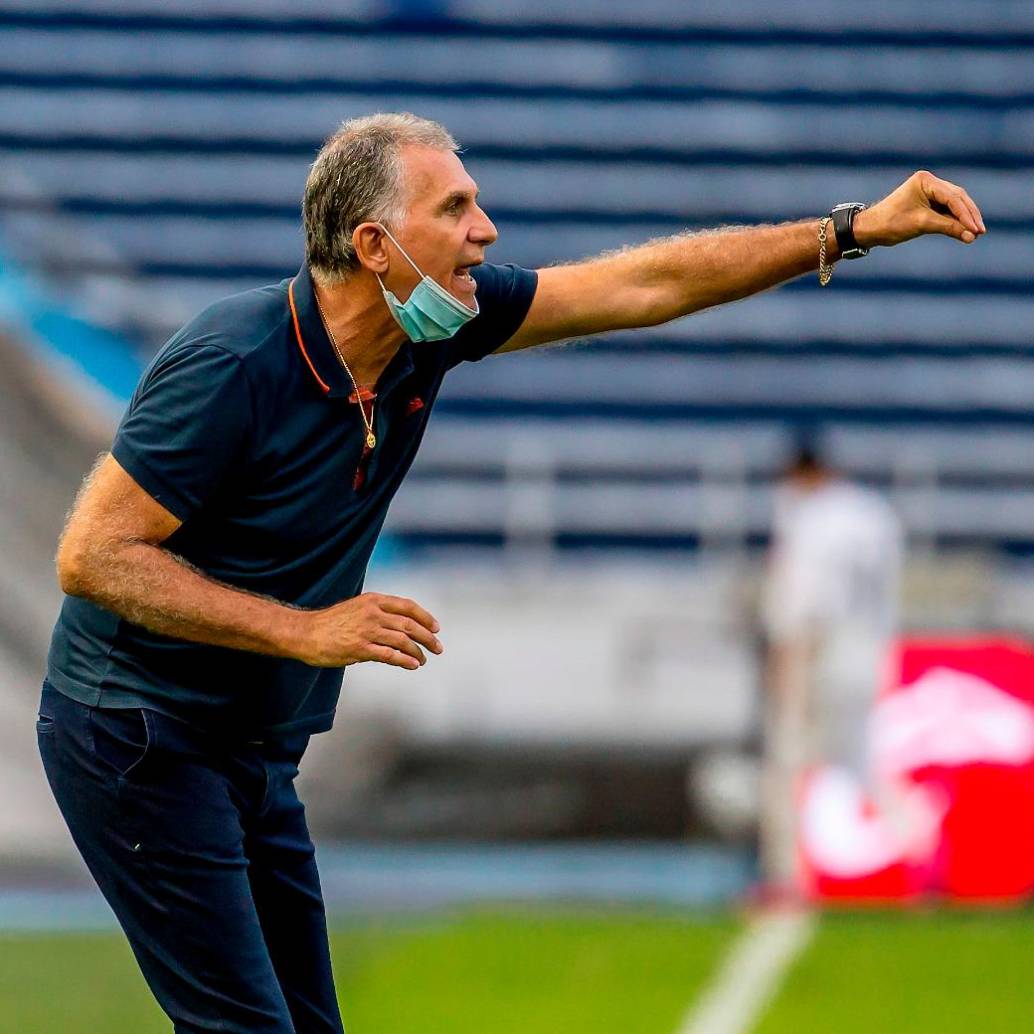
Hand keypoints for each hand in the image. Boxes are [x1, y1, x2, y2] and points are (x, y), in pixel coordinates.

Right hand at [298, 592, 442, 669]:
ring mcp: (367, 631)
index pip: (408, 606)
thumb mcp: (357, 608)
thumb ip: (377, 613)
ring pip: (403, 641)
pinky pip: (390, 655)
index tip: (436, 627)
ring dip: (418, 651)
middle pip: (409, 625)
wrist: (305, 632)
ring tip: (424, 660)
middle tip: (437, 647)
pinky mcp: (360, 649)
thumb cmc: (330, 623)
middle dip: (428, 637)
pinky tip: (413, 665)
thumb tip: (400, 625)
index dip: (425, 617)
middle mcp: (373, 613)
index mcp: (373, 600)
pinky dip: (405, 660)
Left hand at [852, 170, 986, 248]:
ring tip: (975, 233)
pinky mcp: (927, 202)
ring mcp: (928, 191)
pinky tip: (964, 230)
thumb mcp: (921, 224)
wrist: (869, 229)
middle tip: (981, 231)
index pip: (952, 197)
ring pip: (953, 204)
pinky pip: (946, 210)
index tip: (976, 229)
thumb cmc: (890, 224)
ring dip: (964, 218)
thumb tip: (971, 236)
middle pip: (957, 198)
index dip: (966, 214)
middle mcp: (929, 182)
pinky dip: (954, 220)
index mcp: (925, 180)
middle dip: (969, 215)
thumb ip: (948, 227)